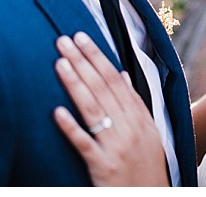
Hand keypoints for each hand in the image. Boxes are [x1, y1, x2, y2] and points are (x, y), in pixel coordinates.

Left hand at [53, 32, 170, 186]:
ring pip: (93, 109)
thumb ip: (134, 103)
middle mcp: (130, 128)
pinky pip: (85, 144)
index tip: (82, 38)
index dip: (97, 57)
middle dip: (82, 61)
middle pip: (102, 88)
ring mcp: (116, 147)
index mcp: (140, 118)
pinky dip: (71, 127)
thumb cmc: (147, 168)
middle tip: (64, 40)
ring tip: (59, 62)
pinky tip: (56, 112)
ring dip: (75, 83)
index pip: (115, 79)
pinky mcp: (104, 167)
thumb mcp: (149, 133)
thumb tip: (122, 75)